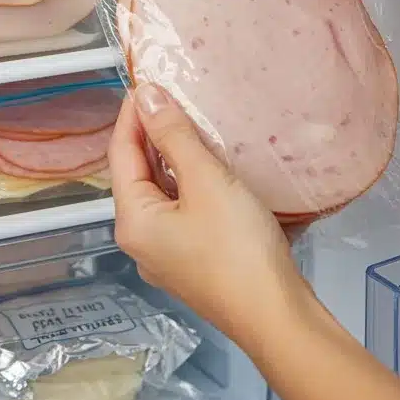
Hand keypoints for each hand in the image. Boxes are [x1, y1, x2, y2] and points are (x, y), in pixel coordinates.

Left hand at [109, 84, 307, 350]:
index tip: (149, 80)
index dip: (133, 114)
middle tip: (174, 97)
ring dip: (175, 160)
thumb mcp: (206, 181)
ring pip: (162, 194)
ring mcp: (167, 257)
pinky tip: (213, 169)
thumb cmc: (239, 249)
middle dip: (153, 135)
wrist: (279, 319)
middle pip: (137, 174)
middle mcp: (140, 241)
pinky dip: (191, 185)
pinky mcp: (194, 264)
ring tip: (194, 125)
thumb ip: (174, 136)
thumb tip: (146, 95)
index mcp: (132, 221)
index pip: (121, 153)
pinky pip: (182, 212)